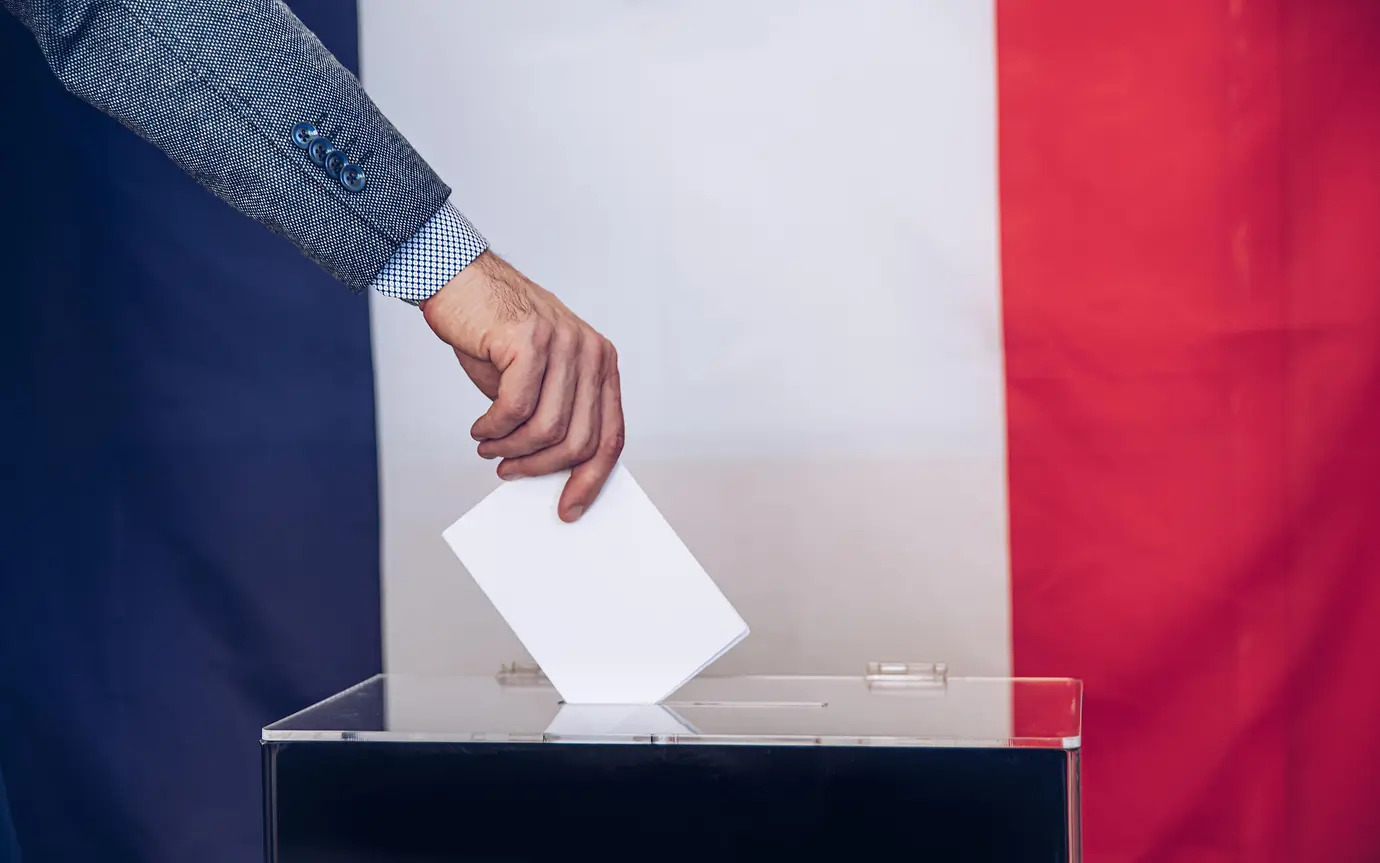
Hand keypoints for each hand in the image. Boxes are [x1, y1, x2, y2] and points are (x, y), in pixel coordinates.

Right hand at [419, 251, 623, 521]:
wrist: (459, 280)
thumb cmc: (494, 334)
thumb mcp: (535, 378)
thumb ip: (552, 416)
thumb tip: (552, 474)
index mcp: (601, 364)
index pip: (612, 435)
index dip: (593, 479)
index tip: (569, 507)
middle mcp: (591, 352)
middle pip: (580, 440)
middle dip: (540, 468)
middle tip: (508, 471)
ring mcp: (564, 343)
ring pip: (547, 429)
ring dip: (511, 449)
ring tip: (489, 447)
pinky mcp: (529, 340)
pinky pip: (515, 408)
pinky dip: (493, 429)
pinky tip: (479, 428)